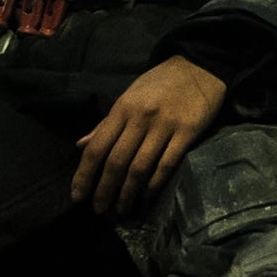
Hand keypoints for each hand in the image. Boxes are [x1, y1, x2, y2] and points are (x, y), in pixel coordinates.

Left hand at [70, 57, 227, 216]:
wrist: (199, 66)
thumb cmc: (159, 84)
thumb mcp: (128, 97)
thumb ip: (106, 124)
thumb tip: (80, 146)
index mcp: (121, 109)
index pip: (97, 148)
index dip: (84, 175)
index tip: (77, 197)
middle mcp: (140, 118)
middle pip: (116, 161)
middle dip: (104, 190)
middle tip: (99, 211)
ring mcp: (164, 125)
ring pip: (140, 167)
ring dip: (128, 193)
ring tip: (121, 209)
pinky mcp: (188, 132)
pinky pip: (167, 164)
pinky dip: (153, 184)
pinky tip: (145, 196)